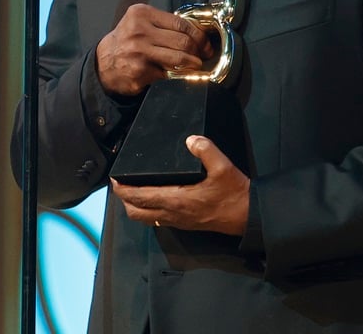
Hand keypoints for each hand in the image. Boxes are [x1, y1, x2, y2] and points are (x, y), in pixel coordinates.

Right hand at [95, 4, 213, 95]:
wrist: (104, 62)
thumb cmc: (127, 41)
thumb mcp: (140, 22)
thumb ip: (164, 24)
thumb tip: (197, 33)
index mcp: (141, 14)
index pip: (180, 23)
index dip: (198, 35)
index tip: (205, 42)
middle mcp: (139, 31)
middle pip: (183, 41)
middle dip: (199, 50)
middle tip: (203, 55)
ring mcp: (139, 52)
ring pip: (179, 58)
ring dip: (192, 63)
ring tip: (195, 64)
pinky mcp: (139, 71)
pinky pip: (167, 74)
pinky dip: (175, 75)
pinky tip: (175, 73)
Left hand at [110, 136, 249, 236]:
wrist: (247, 216)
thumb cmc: (234, 193)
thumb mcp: (223, 167)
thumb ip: (206, 150)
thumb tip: (191, 139)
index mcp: (177, 199)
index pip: (140, 197)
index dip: (123, 190)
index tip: (114, 180)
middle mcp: (173, 213)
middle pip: (136, 213)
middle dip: (124, 200)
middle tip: (119, 185)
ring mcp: (178, 221)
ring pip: (145, 219)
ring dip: (134, 207)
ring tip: (132, 192)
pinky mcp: (184, 224)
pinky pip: (157, 220)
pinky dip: (148, 212)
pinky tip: (152, 201)